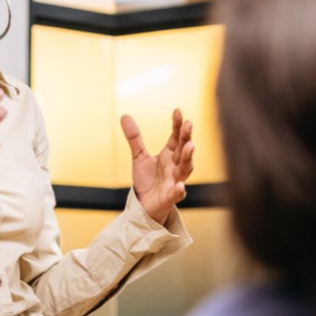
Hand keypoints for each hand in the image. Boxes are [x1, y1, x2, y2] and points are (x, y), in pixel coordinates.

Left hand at [122, 109, 193, 224]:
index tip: (178, 111)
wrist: (145, 204)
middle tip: (189, 124)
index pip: (176, 137)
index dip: (177, 125)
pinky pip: (177, 193)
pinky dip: (179, 190)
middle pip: (184, 149)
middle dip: (187, 137)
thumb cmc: (147, 180)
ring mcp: (175, 180)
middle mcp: (176, 166)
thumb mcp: (139, 157)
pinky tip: (180, 186)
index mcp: (170, 155)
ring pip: (186, 168)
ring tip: (191, 146)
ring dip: (189, 157)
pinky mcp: (170, 197)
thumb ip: (135, 138)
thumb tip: (124, 115)